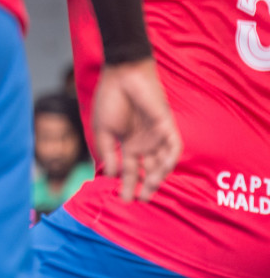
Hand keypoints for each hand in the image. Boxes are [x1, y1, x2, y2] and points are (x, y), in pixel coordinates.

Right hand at [89, 58, 181, 201]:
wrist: (122, 77)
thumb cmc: (109, 100)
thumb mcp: (103, 131)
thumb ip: (109, 153)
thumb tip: (113, 175)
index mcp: (127, 144)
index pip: (130, 169)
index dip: (127, 184)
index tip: (122, 199)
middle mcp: (144, 143)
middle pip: (148, 170)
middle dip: (145, 186)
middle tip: (140, 200)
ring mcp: (156, 136)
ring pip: (162, 162)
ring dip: (157, 177)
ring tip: (148, 189)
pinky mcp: (167, 126)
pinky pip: (173, 147)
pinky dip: (169, 160)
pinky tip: (161, 171)